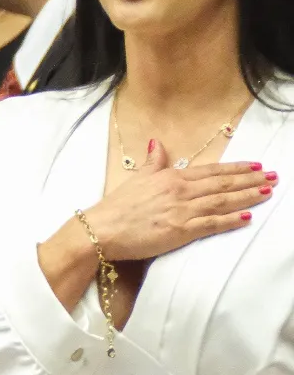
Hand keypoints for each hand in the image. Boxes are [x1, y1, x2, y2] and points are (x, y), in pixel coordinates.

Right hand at [81, 139, 275, 260]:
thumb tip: (156, 143)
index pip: (211, 170)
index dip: (236, 168)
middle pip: (223, 184)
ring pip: (222, 201)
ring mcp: (182, 210)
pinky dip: (231, 220)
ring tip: (267, 193)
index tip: (256, 166)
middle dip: (251, 180)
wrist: (101, 229)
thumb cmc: (116, 207)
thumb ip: (152, 162)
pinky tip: (246, 217)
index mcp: (171, 178)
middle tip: (273, 177)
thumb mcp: (136, 179)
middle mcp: (181, 191)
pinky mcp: (181, 230)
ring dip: (247, 196)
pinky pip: (212, 224)